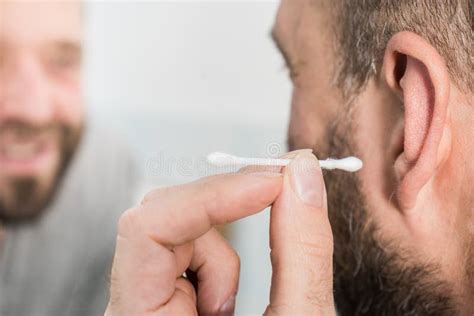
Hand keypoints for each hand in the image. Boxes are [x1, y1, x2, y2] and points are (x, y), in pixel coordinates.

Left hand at [105, 152, 334, 314]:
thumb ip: (300, 249)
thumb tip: (300, 172)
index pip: (148, 229)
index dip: (211, 196)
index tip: (271, 184)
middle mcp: (129, 309)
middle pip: (159, 219)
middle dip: (222, 209)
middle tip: (277, 197)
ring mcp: (140, 301)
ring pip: (175, 231)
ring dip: (220, 251)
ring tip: (234, 306)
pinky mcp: (158, 296)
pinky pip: (182, 250)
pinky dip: (216, 262)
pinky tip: (224, 306)